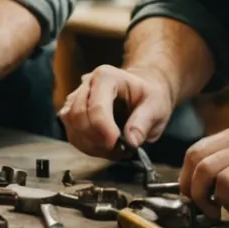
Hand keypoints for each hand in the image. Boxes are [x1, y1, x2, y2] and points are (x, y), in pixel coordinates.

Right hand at [59, 64, 174, 156]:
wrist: (141, 90)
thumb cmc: (148, 95)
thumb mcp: (157, 106)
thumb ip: (144, 121)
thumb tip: (131, 141)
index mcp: (106, 77)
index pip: (96, 107)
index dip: (106, 131)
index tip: (122, 146)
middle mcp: (86, 84)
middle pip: (78, 116)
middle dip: (97, 140)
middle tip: (119, 151)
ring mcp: (76, 97)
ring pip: (71, 125)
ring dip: (90, 144)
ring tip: (112, 150)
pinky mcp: (72, 112)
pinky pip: (71, 132)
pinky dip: (85, 145)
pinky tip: (102, 147)